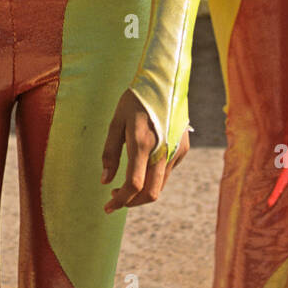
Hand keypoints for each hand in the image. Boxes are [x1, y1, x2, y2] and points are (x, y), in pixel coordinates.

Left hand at [101, 89, 189, 212]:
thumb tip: (105, 181)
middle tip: (115, 199)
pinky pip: (167, 173)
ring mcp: (175, 151)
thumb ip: (110, 153)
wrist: (166, 81)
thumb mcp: (116, 122)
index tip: (107, 206)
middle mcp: (162, 150)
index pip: (134, 184)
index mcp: (143, 143)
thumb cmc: (135, 100)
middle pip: (150, 193)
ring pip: (160, 185)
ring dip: (142, 192)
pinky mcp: (182, 148)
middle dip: (132, 202)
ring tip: (124, 186)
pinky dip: (153, 178)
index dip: (120, 201)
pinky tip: (141, 167)